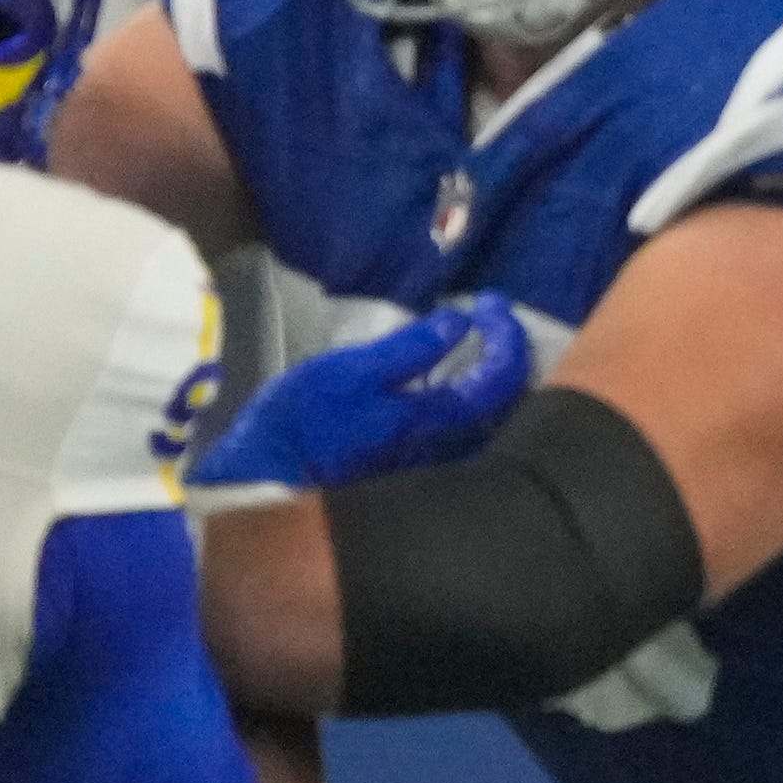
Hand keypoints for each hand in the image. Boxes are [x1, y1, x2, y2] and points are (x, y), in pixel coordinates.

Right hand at [200, 295, 530, 494]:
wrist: (268, 480)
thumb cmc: (303, 422)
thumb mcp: (351, 372)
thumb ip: (410, 349)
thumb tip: (460, 323)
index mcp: (440, 422)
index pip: (503, 377)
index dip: (506, 334)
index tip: (488, 302)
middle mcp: (456, 451)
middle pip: (514, 402)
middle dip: (509, 352)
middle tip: (492, 317)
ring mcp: (444, 466)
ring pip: (496, 420)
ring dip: (496, 375)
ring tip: (482, 341)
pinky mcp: (426, 472)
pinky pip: (473, 433)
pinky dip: (477, 398)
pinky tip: (459, 378)